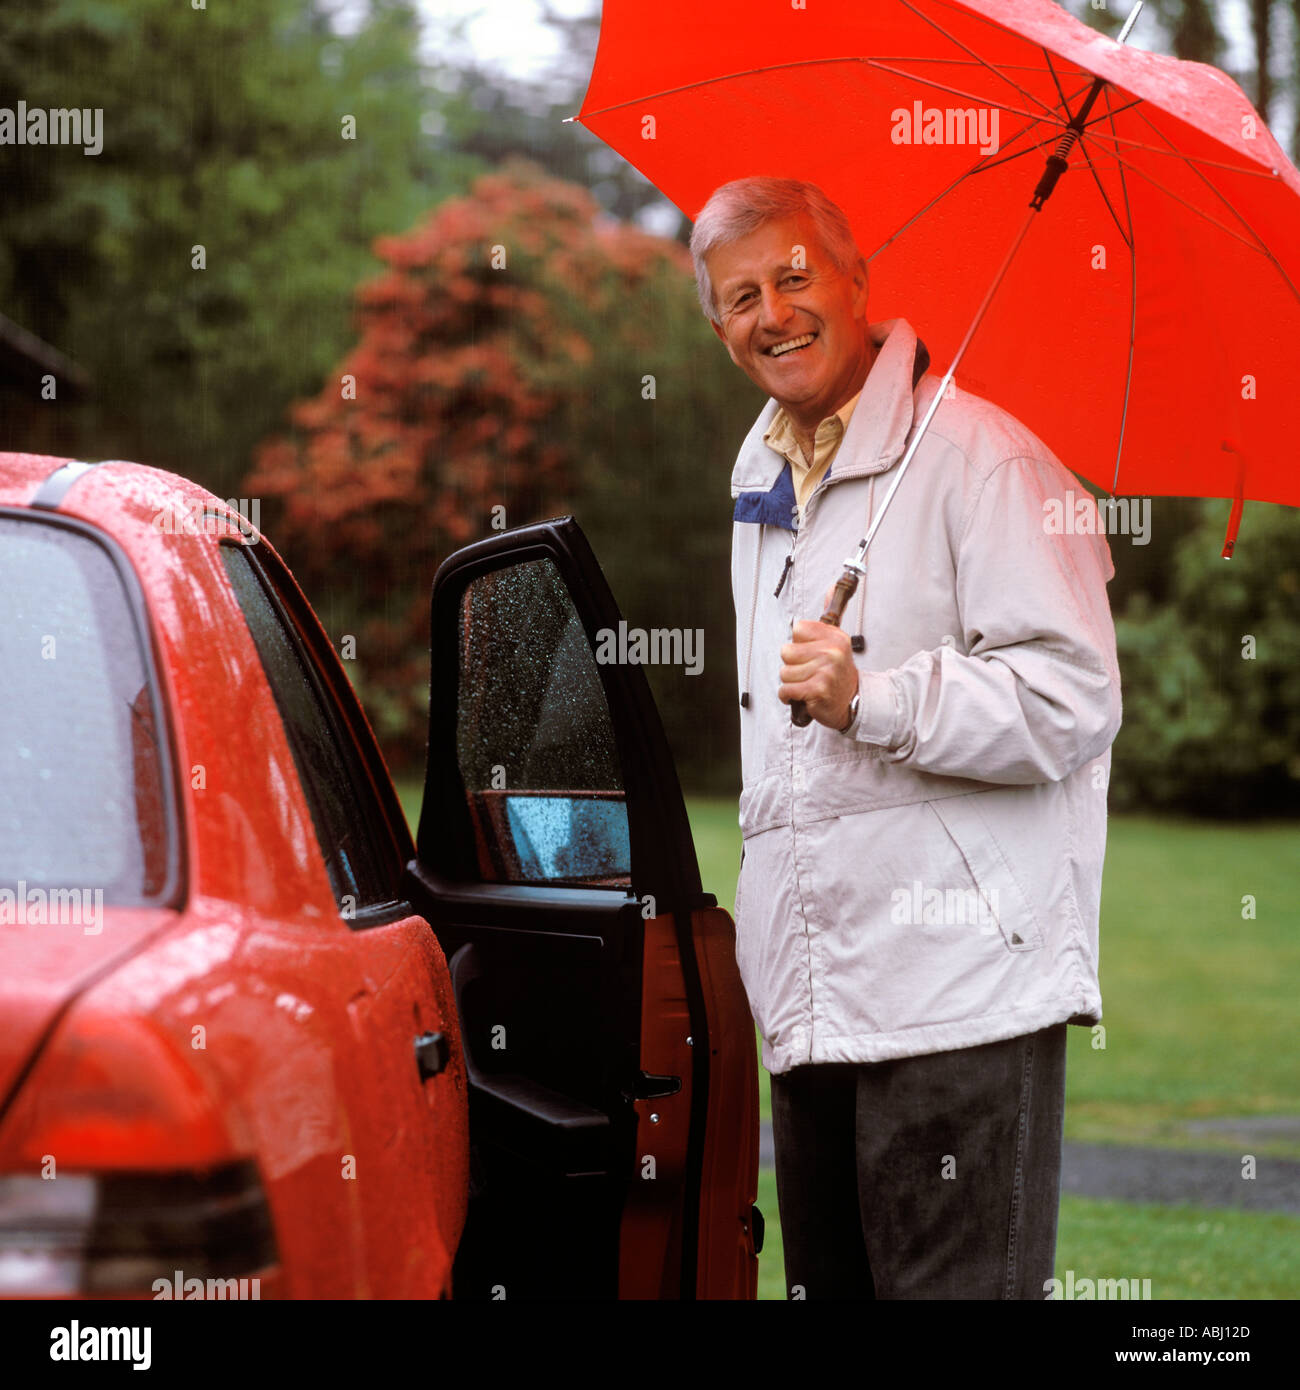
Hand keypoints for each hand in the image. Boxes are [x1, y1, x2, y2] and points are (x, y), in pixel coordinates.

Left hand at [779, 587, 859, 729]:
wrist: (852, 702)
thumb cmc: (838, 673)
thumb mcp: (837, 641)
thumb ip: (832, 613)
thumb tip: (833, 585)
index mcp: (834, 636)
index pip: (797, 629)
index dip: (799, 644)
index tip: (812, 653)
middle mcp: (832, 651)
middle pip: (786, 652)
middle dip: (792, 665)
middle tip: (810, 672)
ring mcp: (826, 671)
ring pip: (785, 673)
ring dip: (792, 682)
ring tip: (808, 683)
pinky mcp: (817, 690)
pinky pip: (786, 690)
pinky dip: (789, 696)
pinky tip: (803, 695)